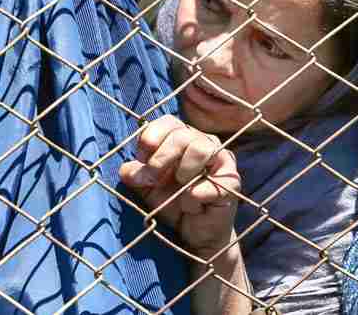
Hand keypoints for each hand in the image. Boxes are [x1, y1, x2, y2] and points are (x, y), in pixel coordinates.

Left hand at [120, 115, 240, 258]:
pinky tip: (191, 206)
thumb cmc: (172, 204)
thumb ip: (138, 176)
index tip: (141, 158)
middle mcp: (204, 143)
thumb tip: (125, 170)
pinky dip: (194, 197)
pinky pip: (211, 183)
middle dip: (162, 159)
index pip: (169, 123)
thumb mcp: (149, 190)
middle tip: (153, 179)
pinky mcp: (232, 183)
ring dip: (183, 172)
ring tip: (179, 189)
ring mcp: (222, 161)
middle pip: (182, 136)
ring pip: (201, 149)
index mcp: (183, 138)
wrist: (194, 235)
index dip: (152, 136)